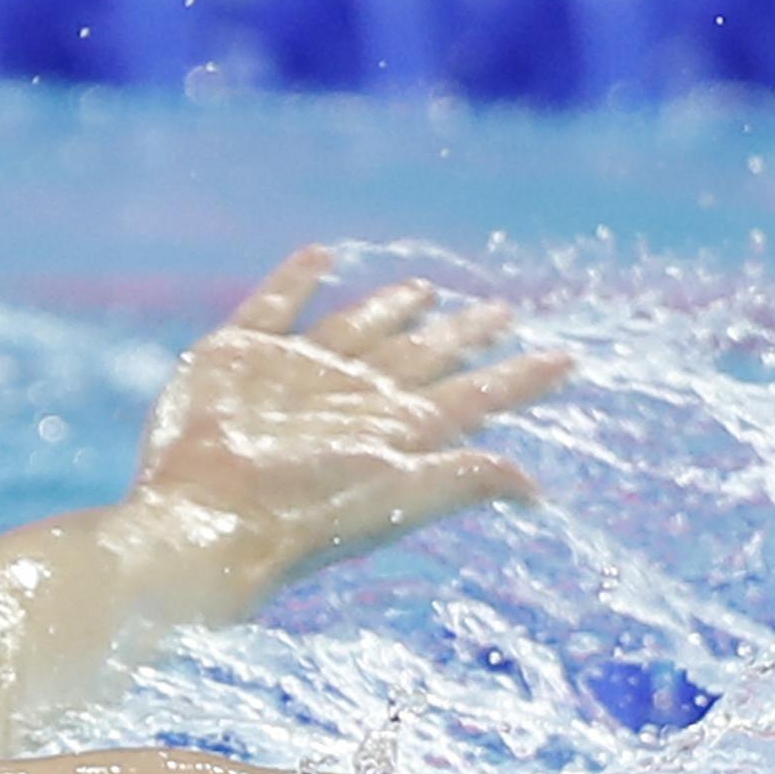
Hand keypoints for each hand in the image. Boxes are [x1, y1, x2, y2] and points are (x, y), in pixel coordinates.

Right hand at [127, 246, 572, 605]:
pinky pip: (276, 304)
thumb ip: (463, 481)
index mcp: (397, 429)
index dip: (520, 379)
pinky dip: (297, 279)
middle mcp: (354, 396)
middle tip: (502, 312)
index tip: (567, 359)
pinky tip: (319, 256)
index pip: (476, 395)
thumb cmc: (301, 515)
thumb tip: (538, 493)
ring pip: (360, 327)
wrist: (207, 517)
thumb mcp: (398, 497)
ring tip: (425, 288)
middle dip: (463, 336)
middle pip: (424, 356)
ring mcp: (297, 373)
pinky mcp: (239, 354)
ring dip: (392, 306)